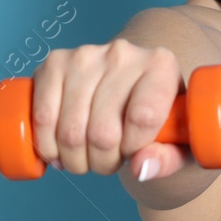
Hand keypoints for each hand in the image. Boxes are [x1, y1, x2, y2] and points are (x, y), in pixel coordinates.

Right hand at [29, 38, 190, 178]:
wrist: (128, 91)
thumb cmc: (159, 121)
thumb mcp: (178, 144)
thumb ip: (168, 159)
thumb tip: (141, 168)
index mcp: (161, 65)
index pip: (143, 117)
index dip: (134, 149)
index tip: (134, 152)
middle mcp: (123, 53)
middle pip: (103, 131)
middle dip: (103, 162)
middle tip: (108, 162)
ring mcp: (85, 55)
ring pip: (71, 130)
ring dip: (75, 159)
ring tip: (86, 157)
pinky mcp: (54, 63)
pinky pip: (42, 116)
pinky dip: (46, 145)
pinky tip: (58, 150)